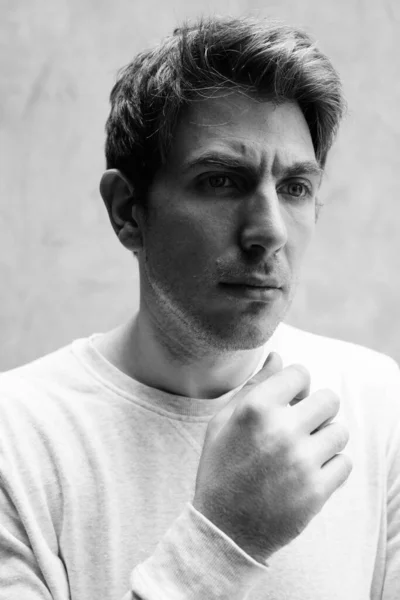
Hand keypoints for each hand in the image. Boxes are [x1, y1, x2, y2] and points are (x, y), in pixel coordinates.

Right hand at [193, 352, 352, 562]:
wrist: (224, 530)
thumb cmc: (221, 468)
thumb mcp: (223, 422)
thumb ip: (254, 386)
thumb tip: (279, 357)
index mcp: (255, 409)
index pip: (300, 373)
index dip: (296, 384)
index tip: (289, 399)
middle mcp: (281, 430)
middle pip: (329, 399)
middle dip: (317, 408)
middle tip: (301, 424)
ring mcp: (301, 462)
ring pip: (340, 431)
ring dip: (325, 437)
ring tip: (305, 450)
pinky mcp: (316, 491)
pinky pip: (345, 462)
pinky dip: (331, 466)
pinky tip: (310, 472)